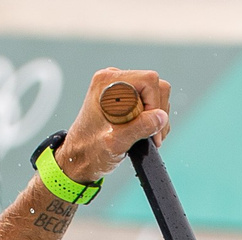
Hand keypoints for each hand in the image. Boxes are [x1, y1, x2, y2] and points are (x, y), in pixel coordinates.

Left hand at [53, 67, 170, 182]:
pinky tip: (143, 133)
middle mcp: (114, 80)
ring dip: (156, 119)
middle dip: (157, 113)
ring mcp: (120, 88)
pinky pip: (151, 102)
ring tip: (144, 137)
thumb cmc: (90, 151)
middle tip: (151, 136)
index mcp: (108, 83)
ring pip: (156, 95)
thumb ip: (140, 127)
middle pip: (154, 86)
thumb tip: (161, 117)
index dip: (155, 106)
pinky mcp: (126, 97)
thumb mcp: (116, 142)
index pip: (148, 81)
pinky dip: (152, 120)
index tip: (151, 129)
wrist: (80, 158)